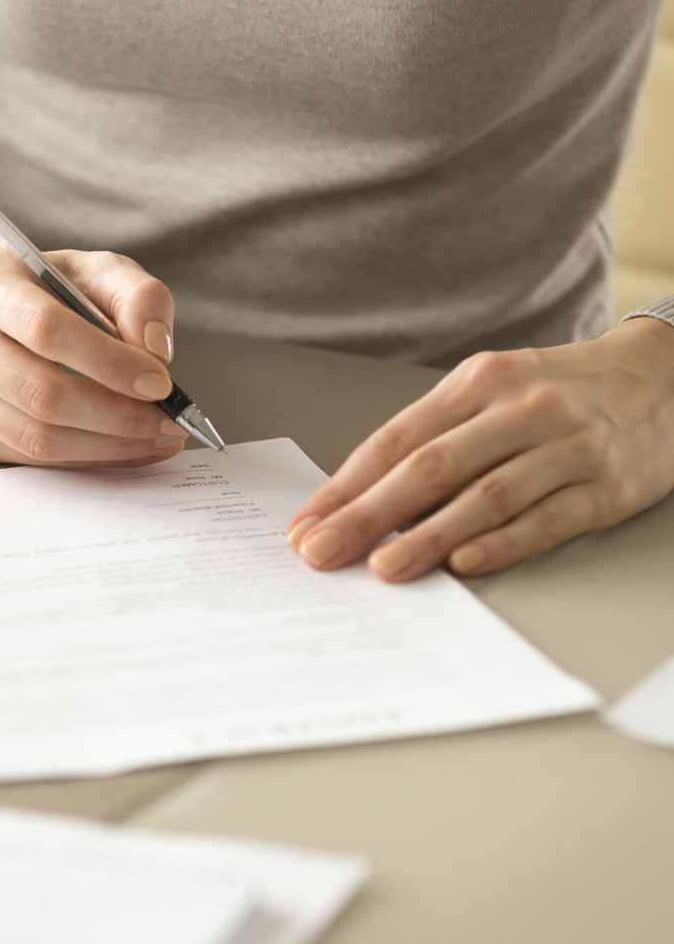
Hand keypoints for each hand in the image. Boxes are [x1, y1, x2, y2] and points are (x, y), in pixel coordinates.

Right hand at [0, 236, 187, 466]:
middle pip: (42, 394)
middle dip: (119, 416)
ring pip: (38, 438)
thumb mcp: (101, 272)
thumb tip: (156, 351)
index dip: (109, 363)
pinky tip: (129, 447)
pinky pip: (34, 459)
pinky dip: (91, 459)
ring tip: (159, 438)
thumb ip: (139, 298)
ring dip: (110, 446)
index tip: (160, 383)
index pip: (48, 330)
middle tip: (170, 422)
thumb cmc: (53, 289)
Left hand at [287, 318, 673, 579]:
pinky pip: (547, 518)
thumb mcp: (496, 391)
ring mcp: (566, 446)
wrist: (664, 376)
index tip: (306, 523)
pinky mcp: (607, 485)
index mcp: (479, 382)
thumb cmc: (561, 391)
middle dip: (367, 514)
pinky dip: (503, 542)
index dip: (346, 484)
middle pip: (430, 466)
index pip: (397, 438)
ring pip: (486, 495)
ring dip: (429, 536)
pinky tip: (465, 563)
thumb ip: (439, 437)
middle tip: (322, 551)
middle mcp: (520, 408)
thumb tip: (368, 499)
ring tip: (383, 567)